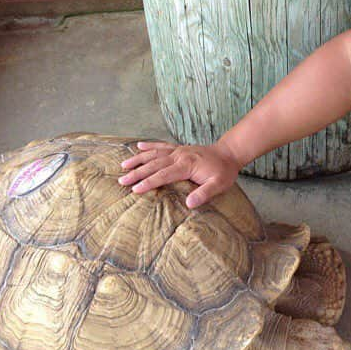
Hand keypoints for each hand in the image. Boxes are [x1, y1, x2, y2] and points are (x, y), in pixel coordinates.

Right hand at [118, 141, 240, 207]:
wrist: (229, 153)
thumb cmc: (224, 171)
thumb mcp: (219, 185)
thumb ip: (204, 194)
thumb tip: (189, 204)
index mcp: (187, 165)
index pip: (164, 175)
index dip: (149, 182)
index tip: (135, 189)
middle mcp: (179, 155)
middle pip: (154, 164)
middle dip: (137, 172)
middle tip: (122, 180)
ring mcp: (178, 150)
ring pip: (154, 153)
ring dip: (138, 159)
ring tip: (123, 165)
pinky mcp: (179, 148)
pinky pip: (161, 145)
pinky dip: (149, 146)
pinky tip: (139, 146)